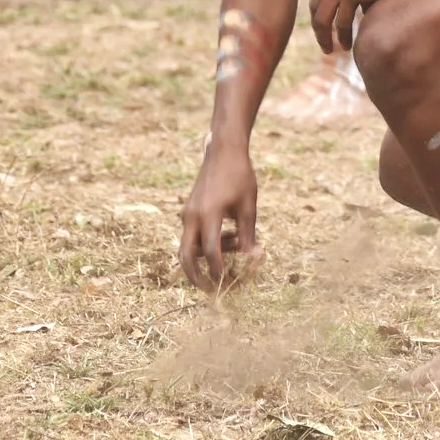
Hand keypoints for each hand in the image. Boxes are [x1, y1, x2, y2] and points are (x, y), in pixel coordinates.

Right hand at [177, 141, 261, 292]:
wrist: (224, 150)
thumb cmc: (240, 175)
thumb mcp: (248, 206)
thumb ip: (248, 234)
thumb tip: (253, 258)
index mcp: (208, 215)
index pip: (210, 251)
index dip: (218, 270)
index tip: (226, 282)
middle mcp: (192, 216)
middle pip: (186, 254)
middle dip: (194, 274)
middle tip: (207, 289)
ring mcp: (188, 212)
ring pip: (189, 244)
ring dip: (206, 255)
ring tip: (233, 248)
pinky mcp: (190, 209)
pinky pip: (192, 233)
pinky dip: (205, 242)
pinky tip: (228, 236)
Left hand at [308, 0, 418, 53]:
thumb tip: (356, 7)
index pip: (315, 1)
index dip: (317, 19)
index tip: (322, 31)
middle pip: (318, 14)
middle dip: (320, 34)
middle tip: (325, 47)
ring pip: (332, 21)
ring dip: (335, 38)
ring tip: (340, 48)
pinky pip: (350, 19)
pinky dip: (349, 33)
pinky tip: (352, 41)